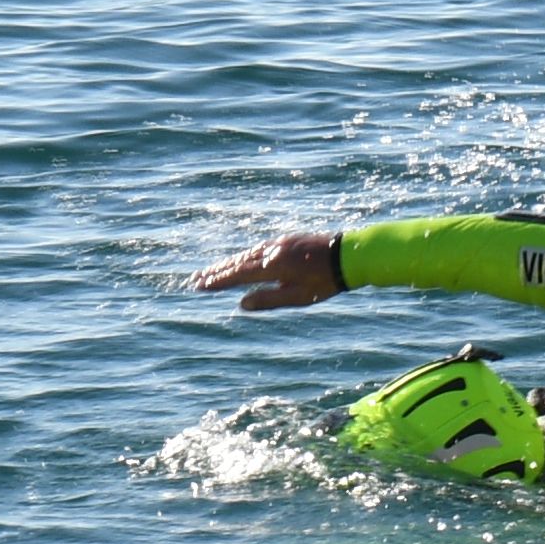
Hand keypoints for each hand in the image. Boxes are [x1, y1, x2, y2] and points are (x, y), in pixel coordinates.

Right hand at [193, 230, 344, 311]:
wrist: (348, 255)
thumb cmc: (325, 281)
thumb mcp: (297, 297)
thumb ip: (268, 300)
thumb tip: (242, 303)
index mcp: (272, 266)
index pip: (238, 275)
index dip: (217, 281)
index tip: (199, 286)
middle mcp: (272, 251)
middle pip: (238, 262)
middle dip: (217, 271)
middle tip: (196, 279)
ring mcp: (279, 243)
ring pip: (248, 253)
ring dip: (229, 263)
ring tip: (213, 271)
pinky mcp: (287, 239)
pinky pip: (259, 248)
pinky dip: (245, 256)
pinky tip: (242, 260)